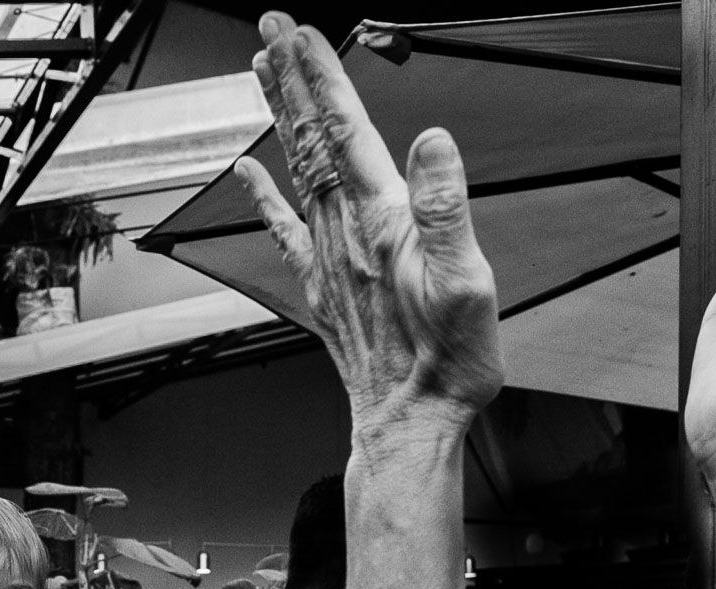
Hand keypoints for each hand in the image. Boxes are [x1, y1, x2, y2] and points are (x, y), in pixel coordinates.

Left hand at [239, 12, 502, 434]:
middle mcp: (345, 232)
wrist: (411, 422)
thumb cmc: (446, 362)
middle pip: (310, 140)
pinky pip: (284, 228)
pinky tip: (248, 170)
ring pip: (295, 169)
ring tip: (263, 71)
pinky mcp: (322, 285)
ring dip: (279, 117)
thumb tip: (430, 143)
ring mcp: (328, 258)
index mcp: (382, 222)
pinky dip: (263, 193)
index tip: (300, 35)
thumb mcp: (467, 282)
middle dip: (291, 79)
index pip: (344, 132)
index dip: (322, 79)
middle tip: (272, 30)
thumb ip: (446, 208)